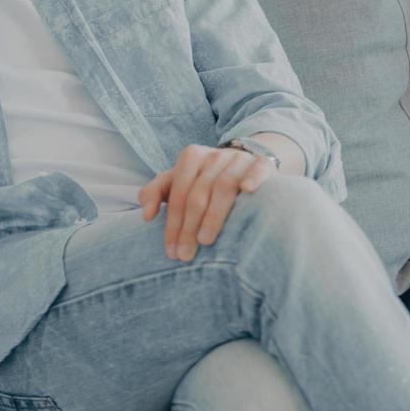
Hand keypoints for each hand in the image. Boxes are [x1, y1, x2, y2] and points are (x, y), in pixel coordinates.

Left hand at [138, 143, 278, 261]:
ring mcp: (239, 159)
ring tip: (206, 240)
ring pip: (225, 185)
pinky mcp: (263, 163)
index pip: (178, 193)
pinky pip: (259, 168)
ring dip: (214, 214)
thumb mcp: (176, 181)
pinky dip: (253, 178)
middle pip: (198, 193)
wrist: (241, 163)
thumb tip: (147, 216)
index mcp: (191, 157)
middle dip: (189, 227)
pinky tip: (247, 191)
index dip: (173, 224)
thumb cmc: (203, 179)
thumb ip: (155, 192)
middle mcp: (215, 155)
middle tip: (185, 255)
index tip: (171, 251)